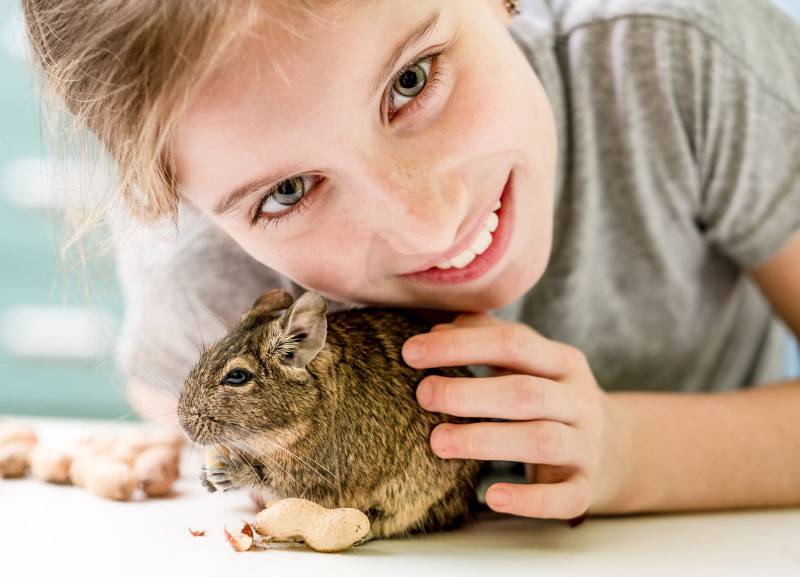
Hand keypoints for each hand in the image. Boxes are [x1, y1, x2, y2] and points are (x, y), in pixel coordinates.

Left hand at [401, 313, 629, 518]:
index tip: (411, 351)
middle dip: (469, 393)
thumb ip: (486, 338)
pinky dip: (529, 500)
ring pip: (540, 441)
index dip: (461, 345)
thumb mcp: (530, 362)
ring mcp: (586, 445)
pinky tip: (492, 496)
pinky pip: (564, 497)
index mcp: (562, 361)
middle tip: (423, 396)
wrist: (617, 448)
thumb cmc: (550, 396)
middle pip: (525, 393)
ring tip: (437, 442)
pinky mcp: (586, 487)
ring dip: (485, 440)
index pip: (512, 343)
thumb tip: (436, 330)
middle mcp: (579, 400)